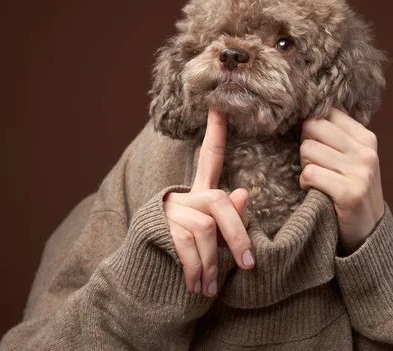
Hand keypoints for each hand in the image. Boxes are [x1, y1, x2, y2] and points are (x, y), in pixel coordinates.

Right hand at [163, 108, 254, 296]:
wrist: (144, 282)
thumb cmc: (188, 261)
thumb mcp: (214, 242)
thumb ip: (229, 219)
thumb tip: (242, 193)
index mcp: (197, 194)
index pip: (209, 158)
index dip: (215, 132)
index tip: (220, 105)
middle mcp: (182, 196)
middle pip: (218, 201)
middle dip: (238, 234)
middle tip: (248, 264)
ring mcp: (168, 210)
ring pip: (205, 228)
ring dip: (213, 263)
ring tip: (211, 286)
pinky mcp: (156, 225)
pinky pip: (186, 245)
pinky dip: (196, 269)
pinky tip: (197, 287)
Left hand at [299, 107, 384, 253]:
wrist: (368, 232)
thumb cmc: (351, 189)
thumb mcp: (352, 157)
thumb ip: (336, 134)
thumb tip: (310, 108)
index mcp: (366, 137)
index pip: (326, 112)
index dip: (312, 128)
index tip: (317, 144)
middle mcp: (366, 151)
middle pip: (312, 127)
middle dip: (305, 145)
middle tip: (314, 164)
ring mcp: (360, 172)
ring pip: (307, 150)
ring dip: (304, 167)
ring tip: (317, 179)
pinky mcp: (349, 193)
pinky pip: (309, 174)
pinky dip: (305, 184)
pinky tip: (315, 191)